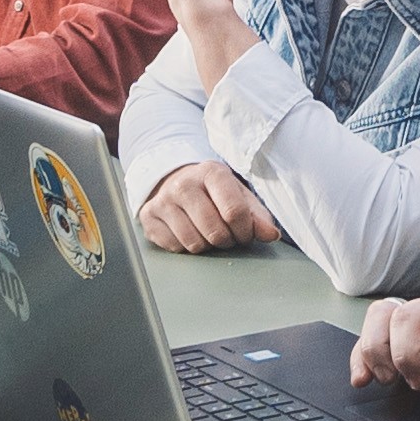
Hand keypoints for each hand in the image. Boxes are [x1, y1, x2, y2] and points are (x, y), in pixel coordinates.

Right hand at [140, 158, 278, 252]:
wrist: (175, 179)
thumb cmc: (214, 191)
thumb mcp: (239, 195)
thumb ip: (258, 216)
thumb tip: (271, 235)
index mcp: (211, 172)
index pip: (234, 212)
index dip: (245, 231)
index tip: (245, 232)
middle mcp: (183, 184)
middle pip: (215, 232)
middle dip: (227, 240)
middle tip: (227, 234)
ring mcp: (163, 200)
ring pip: (194, 244)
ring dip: (206, 245)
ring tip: (207, 232)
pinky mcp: (148, 216)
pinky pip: (175, 248)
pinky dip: (186, 247)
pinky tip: (189, 232)